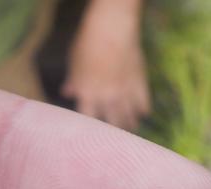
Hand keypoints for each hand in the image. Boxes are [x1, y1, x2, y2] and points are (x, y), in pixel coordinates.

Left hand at [62, 0, 150, 129]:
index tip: (92, 134)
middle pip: (112, 124)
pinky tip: (143, 113)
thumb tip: (67, 93)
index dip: (90, 129)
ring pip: (129, 118)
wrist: (112, 30)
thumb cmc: (88, 42)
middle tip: (116, 136)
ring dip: (130, 125)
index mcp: (87, 94)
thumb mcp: (74, 62)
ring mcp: (125, 95)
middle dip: (114, 132)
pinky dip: (142, 111)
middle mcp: (107, 99)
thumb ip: (73, 81)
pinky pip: (143, 106)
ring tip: (131, 128)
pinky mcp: (140, 87)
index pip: (88, 120)